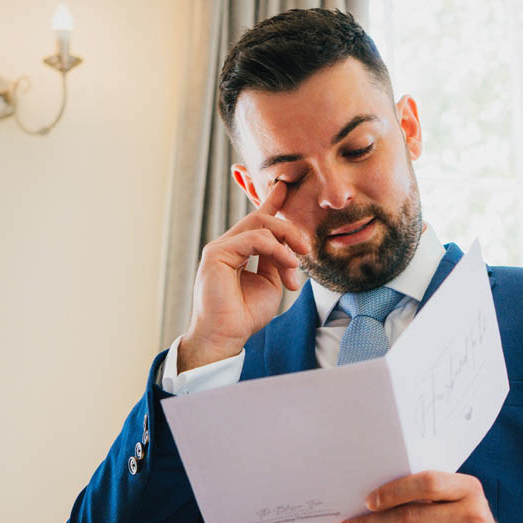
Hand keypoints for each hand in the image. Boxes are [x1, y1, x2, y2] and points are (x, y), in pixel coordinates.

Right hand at [179, 178, 311, 370]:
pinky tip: (288, 264)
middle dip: (288, 228)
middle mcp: (227, 245)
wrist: (227, 335)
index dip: (270, 202)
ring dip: (286, 242)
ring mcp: (220, 248)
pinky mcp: (217, 254)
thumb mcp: (271, 283)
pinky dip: (276, 249)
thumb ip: (277, 261)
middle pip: (261, 220)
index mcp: (239, 251)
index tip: (284, 187)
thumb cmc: (246, 314)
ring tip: (297, 264)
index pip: (256, 220)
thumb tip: (288, 247)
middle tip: (306, 247)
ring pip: (260, 226)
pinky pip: (254, 239)